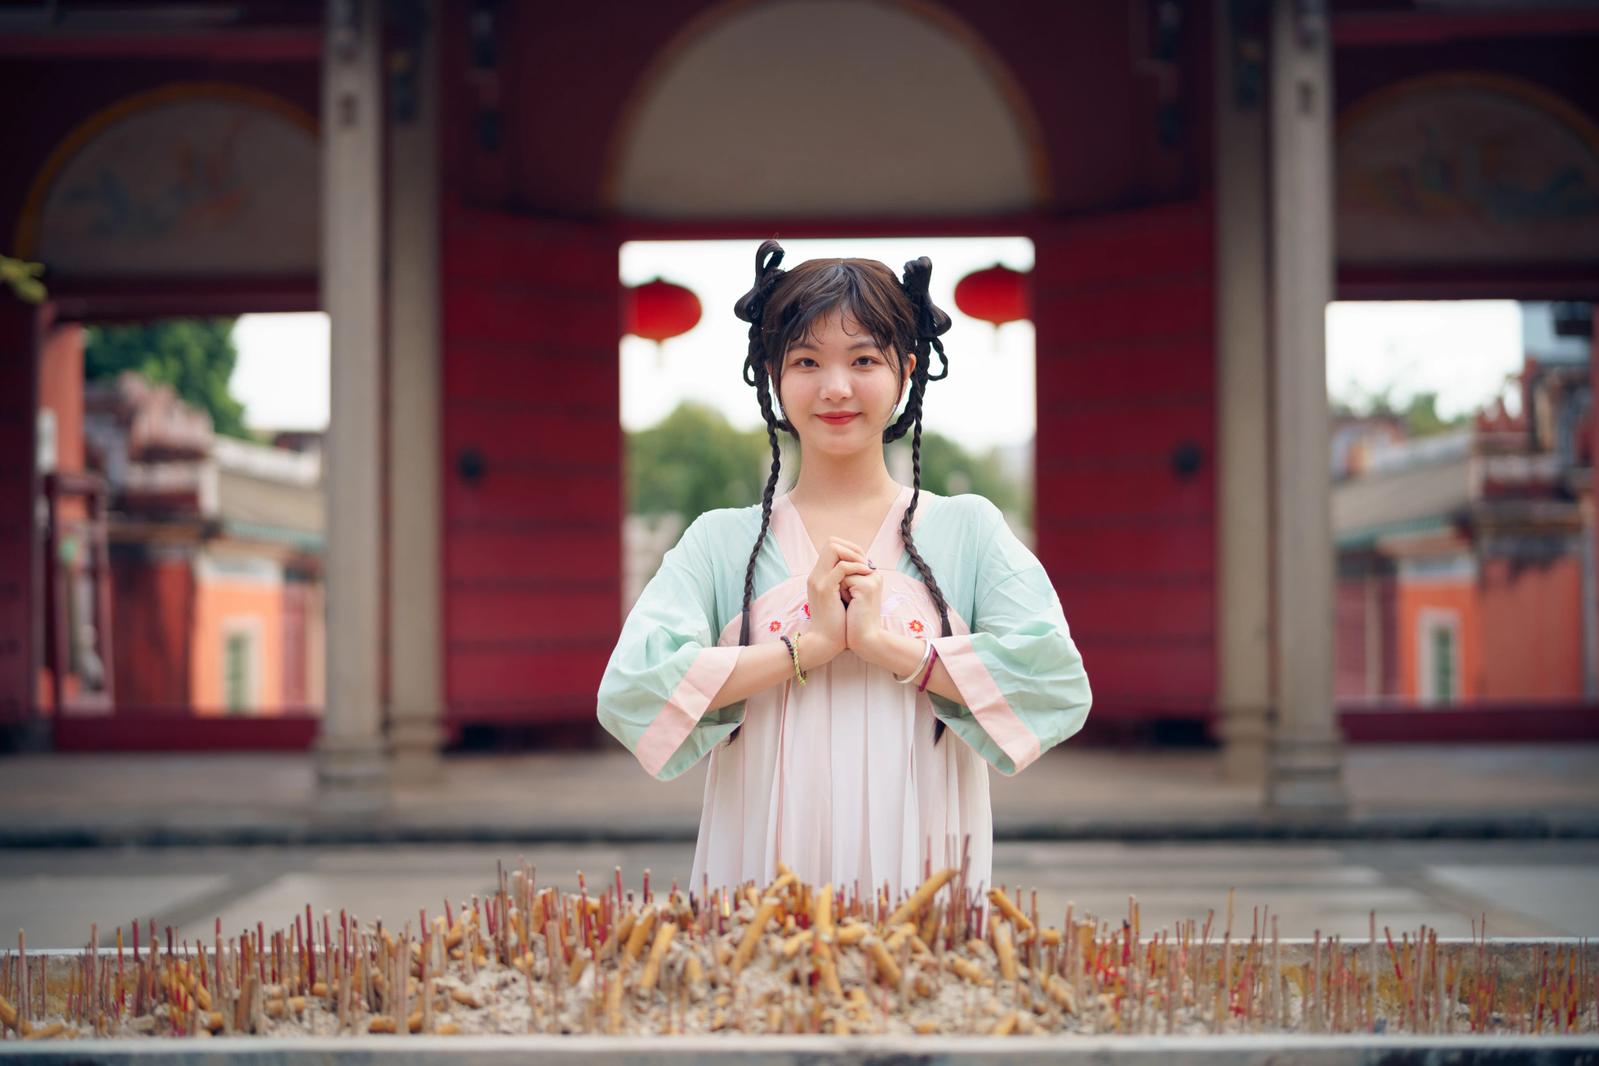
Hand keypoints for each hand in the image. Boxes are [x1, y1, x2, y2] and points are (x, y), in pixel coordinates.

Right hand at [804, 537, 870, 664]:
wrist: (825, 642)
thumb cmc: (836, 623)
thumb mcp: (840, 598)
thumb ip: (845, 584)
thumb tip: (861, 572)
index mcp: (819, 576)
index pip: (831, 546)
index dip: (849, 549)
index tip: (863, 562)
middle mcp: (816, 575)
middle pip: (831, 542)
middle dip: (852, 548)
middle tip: (865, 562)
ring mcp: (819, 580)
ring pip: (833, 548)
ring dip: (854, 555)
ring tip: (866, 568)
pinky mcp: (825, 589)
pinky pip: (841, 567)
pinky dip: (856, 567)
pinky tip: (866, 574)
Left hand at [841, 567, 886, 663]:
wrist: (865, 639)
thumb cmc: (854, 619)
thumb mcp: (850, 594)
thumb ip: (846, 577)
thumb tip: (834, 565)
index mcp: (871, 575)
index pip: (845, 566)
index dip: (841, 583)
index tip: (851, 600)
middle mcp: (874, 574)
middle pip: (843, 566)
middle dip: (840, 584)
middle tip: (851, 602)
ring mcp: (872, 579)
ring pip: (842, 571)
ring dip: (840, 588)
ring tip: (852, 604)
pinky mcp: (866, 586)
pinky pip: (843, 580)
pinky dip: (842, 594)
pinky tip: (852, 606)